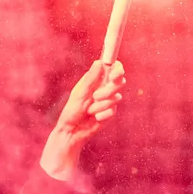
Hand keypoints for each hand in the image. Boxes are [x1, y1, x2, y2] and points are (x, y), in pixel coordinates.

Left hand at [38, 61, 125, 180]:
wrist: (72, 131)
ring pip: (117, 97)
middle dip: (109, 90)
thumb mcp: (80, 93)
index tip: (114, 75)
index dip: (118, 69)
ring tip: (89, 110)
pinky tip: (94, 118)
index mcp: (97, 79)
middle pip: (120, 82)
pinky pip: (113, 110)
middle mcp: (105, 87)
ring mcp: (109, 100)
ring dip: (101, 105)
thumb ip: (91, 78)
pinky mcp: (111, 112)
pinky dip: (103, 115)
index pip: (113, 68)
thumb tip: (99, 62)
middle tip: (96, 96)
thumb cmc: (72, 110)